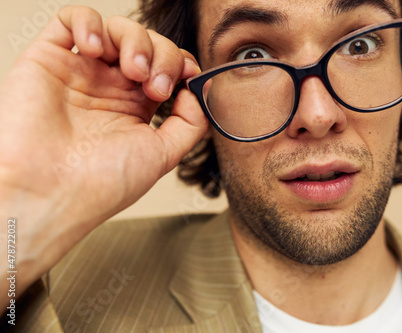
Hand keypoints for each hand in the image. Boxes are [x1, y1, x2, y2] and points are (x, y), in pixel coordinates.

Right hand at [0, 6, 207, 298]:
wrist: (50, 194)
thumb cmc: (102, 184)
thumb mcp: (163, 156)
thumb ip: (189, 123)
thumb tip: (199, 92)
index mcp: (135, 109)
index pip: (166, 68)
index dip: (181, 65)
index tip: (189, 77)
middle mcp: (109, 89)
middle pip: (149, 45)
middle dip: (163, 56)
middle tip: (156, 86)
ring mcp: (81, 73)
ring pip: (117, 29)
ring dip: (135, 40)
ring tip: (132, 70)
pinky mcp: (49, 61)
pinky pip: (70, 19)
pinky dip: (90, 22)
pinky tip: (96, 49)